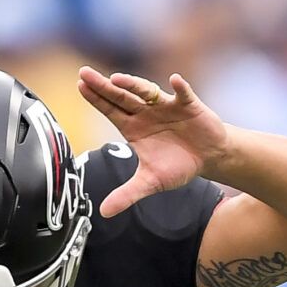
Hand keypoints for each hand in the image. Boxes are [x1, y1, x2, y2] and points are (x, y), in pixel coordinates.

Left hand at [76, 67, 229, 217]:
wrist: (207, 157)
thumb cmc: (177, 164)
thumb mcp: (150, 182)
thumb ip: (127, 194)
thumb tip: (104, 213)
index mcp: (133, 127)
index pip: (110, 110)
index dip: (95, 99)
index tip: (80, 86)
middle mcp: (146, 112)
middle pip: (121, 96)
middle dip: (103, 86)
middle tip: (84, 73)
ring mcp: (166, 106)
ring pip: (146, 92)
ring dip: (133, 84)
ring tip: (118, 79)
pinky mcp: (188, 105)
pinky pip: (183, 94)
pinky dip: (180, 88)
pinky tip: (175, 80)